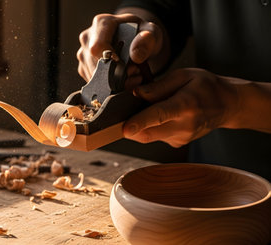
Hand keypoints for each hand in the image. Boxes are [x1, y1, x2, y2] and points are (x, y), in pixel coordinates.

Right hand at [77, 13, 163, 81]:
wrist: (134, 41)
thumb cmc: (141, 35)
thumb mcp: (152, 33)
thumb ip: (147, 41)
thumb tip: (135, 56)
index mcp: (101, 23)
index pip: (98, 46)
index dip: (111, 61)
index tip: (128, 66)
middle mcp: (87, 37)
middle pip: (95, 64)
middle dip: (116, 74)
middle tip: (135, 73)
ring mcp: (83, 53)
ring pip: (93, 75)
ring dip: (114, 82)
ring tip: (131, 76)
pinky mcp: (83, 67)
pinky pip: (93, 81)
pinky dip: (108, 86)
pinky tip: (122, 81)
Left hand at [123, 68, 239, 147]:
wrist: (228, 105)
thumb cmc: (206, 87)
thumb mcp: (184, 75)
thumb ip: (158, 86)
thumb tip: (136, 93)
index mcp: (185, 105)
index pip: (159, 115)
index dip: (140, 122)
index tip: (125, 129)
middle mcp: (184, 125)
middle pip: (147, 133)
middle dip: (129, 125)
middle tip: (123, 112)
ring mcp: (181, 137)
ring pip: (148, 136)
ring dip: (140, 125)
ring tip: (151, 108)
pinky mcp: (178, 143)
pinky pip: (155, 136)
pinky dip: (150, 127)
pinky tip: (160, 116)